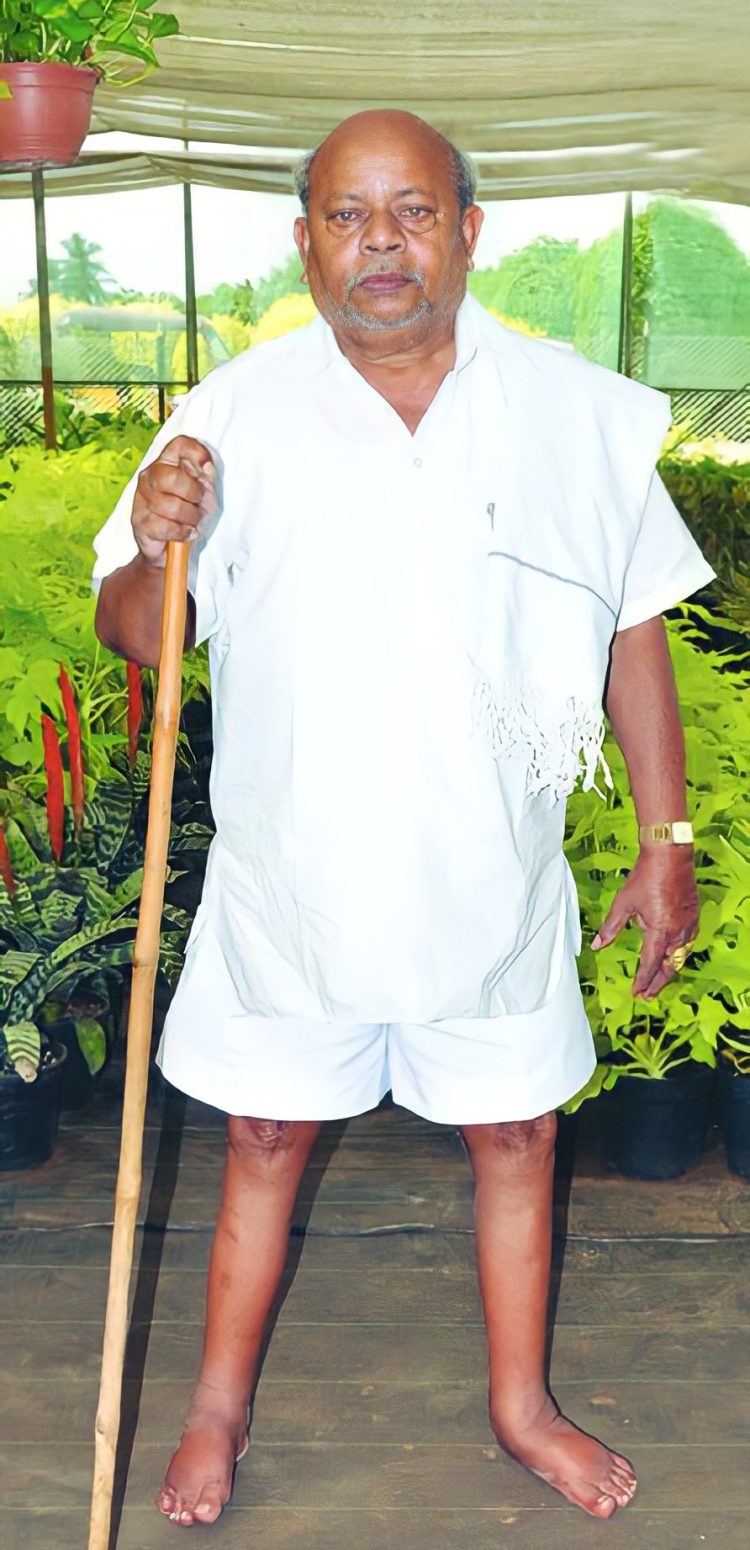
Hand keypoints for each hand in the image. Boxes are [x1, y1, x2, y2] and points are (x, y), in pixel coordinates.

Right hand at [132, 435, 215, 569]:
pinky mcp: (139, 522)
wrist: (168, 548)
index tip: (208, 468)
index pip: (179, 445)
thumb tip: (207, 468)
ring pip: (170, 506)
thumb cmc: (186, 515)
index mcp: (167, 463)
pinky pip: (165, 527)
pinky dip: (181, 533)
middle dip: (193, 494)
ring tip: (192, 522)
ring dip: (190, 518)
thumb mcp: (202, 494)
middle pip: (172, 477)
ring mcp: (141, 498)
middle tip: (198, 505)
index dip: (197, 452)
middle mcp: (150, 476)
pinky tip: (185, 533)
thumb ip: (205, 478)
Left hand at [591, 846, 699, 1000]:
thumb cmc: (645, 876)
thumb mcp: (623, 903)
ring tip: (659, 980)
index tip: (636, 992)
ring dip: (669, 969)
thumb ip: (611, 927)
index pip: (650, 965)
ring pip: (681, 956)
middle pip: (669, 966)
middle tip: (647, 995)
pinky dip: (680, 953)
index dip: (642, 980)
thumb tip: (597, 945)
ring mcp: (688, 924)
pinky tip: (674, 954)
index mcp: (659, 931)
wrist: (669, 854)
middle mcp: (677, 932)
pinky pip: (688, 942)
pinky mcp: (694, 915)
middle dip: (658, 983)